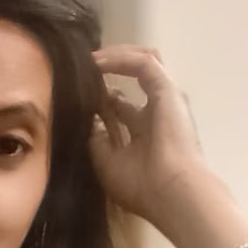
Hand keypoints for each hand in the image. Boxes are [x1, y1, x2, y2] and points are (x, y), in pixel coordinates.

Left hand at [88, 45, 208, 225]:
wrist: (170, 191)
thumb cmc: (140, 185)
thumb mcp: (107, 163)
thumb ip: (97, 141)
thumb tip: (89, 122)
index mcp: (144, 132)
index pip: (122, 106)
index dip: (101, 97)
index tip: (77, 93)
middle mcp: (156, 111)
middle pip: (136, 77)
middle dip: (110, 68)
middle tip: (82, 67)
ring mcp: (164, 98)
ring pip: (143, 62)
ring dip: (115, 56)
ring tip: (88, 58)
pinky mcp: (167, 89)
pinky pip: (143, 62)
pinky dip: (119, 59)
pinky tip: (95, 61)